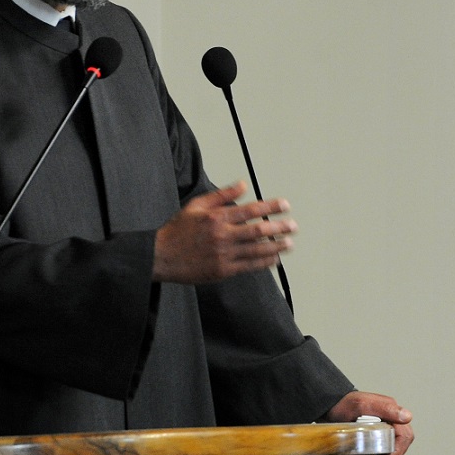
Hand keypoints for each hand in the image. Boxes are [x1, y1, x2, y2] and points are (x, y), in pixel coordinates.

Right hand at [153, 181, 295, 283]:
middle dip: (280, 227)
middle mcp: (222, 235)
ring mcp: (223, 254)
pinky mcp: (223, 270)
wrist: (161, 256)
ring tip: (289, 243)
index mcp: (217, 217)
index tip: (286, 205)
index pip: (251, 210)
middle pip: (259, 230)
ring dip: (277, 247)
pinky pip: (249, 266)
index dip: (271, 207)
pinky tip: (275, 259)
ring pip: (257, 250)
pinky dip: (265, 262)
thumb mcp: (197, 205)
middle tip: (294, 225)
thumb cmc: (179, 229)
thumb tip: (243, 184)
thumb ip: (222, 195)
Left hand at [323, 391, 413, 454]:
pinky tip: (368, 454)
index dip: (398, 451)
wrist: (330, 406)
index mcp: (391, 410)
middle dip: (394, 454)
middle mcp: (391, 416)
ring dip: (388, 454)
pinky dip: (380, 451)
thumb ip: (385, 409)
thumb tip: (407, 417)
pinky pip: (385, 443)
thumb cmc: (343, 404)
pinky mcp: (377, 429)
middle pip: (403, 440)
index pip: (405, 435)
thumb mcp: (361, 405)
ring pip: (395, 443)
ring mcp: (385, 423)